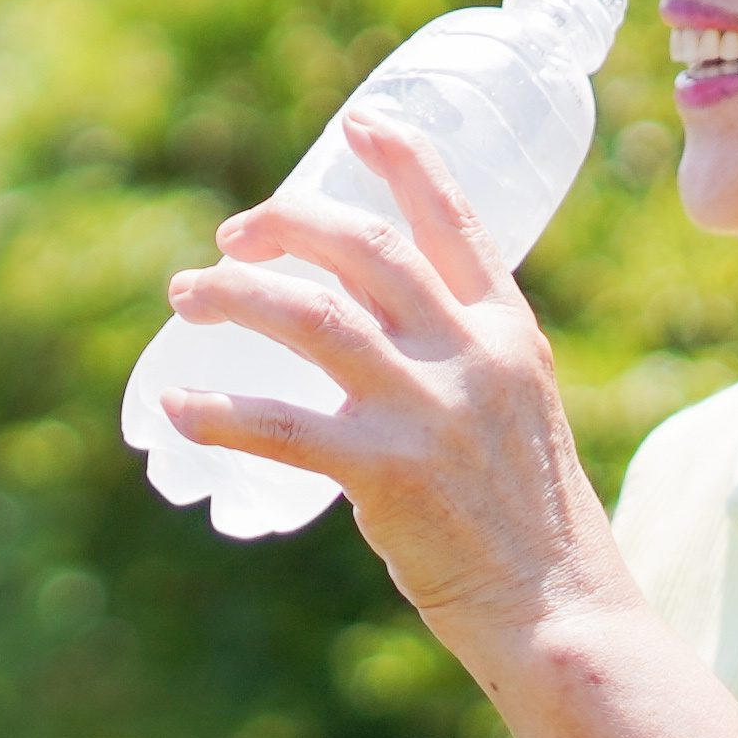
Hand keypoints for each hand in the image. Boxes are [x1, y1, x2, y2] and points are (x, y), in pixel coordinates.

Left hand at [157, 122, 623, 672]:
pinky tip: (176, 407)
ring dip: (235, 296)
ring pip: (311, 317)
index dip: (404, 162)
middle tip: (232, 235)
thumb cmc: (530, 523)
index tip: (359, 124)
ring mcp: (429, 413)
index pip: (456, 220)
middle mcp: (472, 358)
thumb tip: (368, 332)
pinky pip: (279, 426)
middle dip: (288, 223)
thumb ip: (457, 365)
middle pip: (367, 249)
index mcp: (509, 335)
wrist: (561, 613)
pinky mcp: (388, 475)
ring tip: (186, 298)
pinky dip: (216, 411)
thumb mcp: (516, 414)